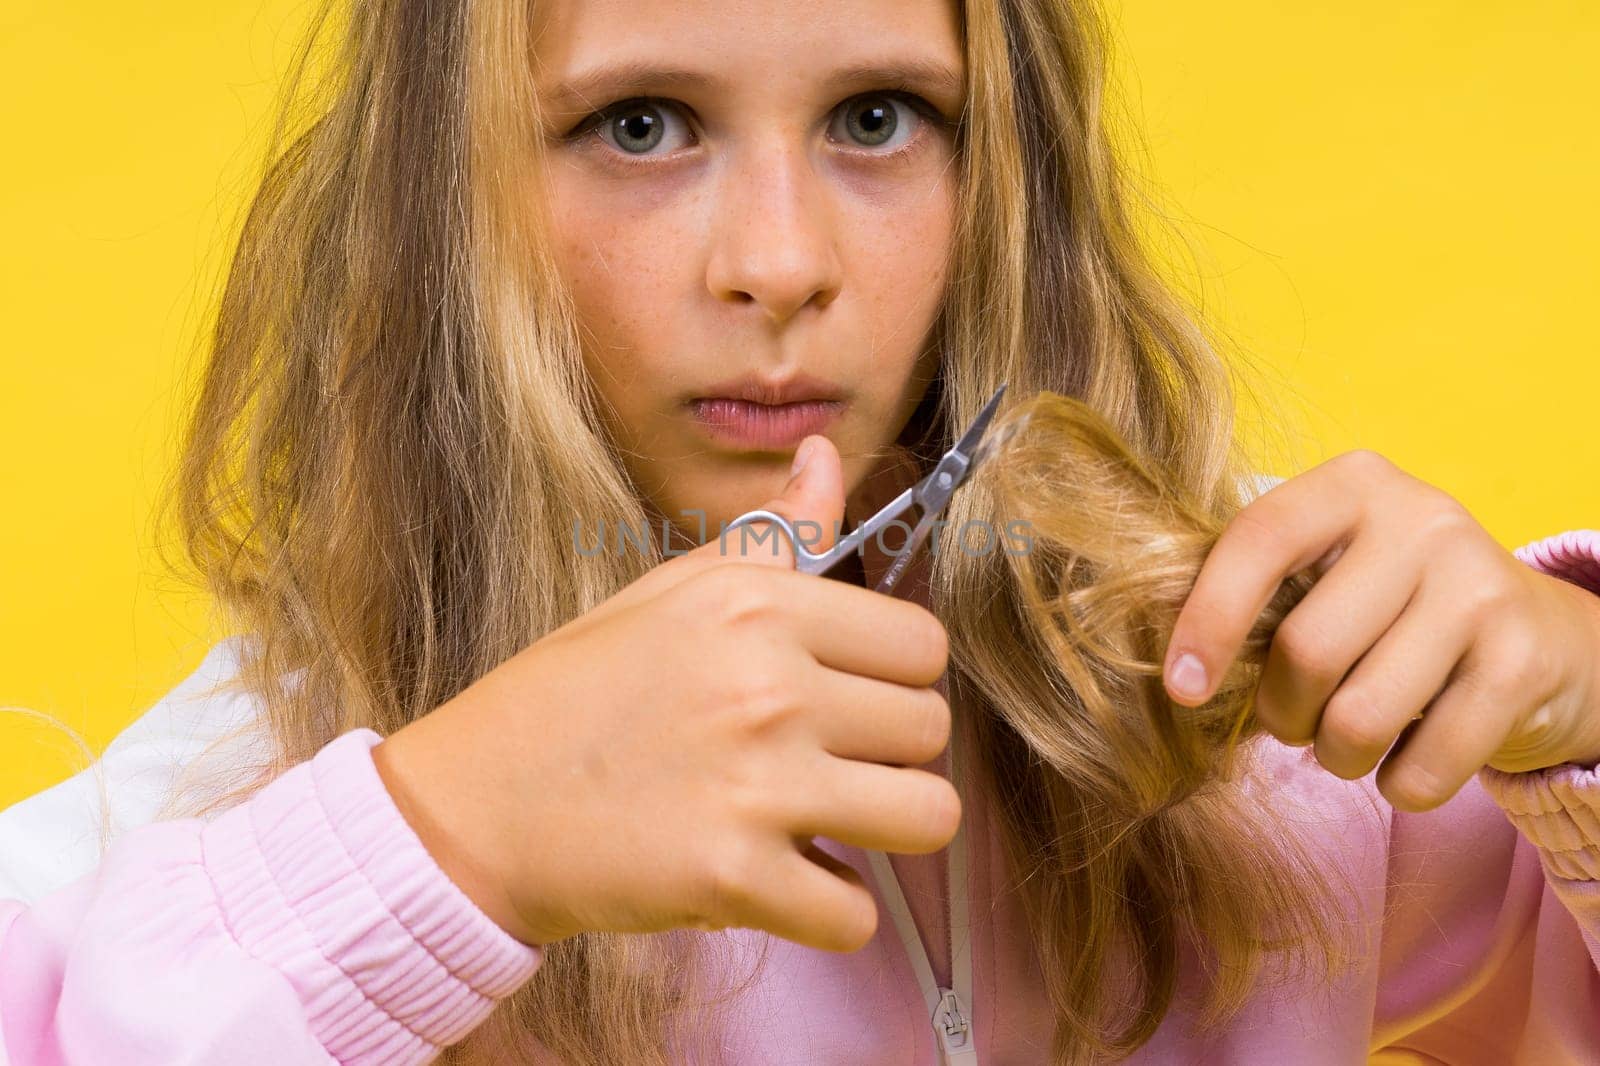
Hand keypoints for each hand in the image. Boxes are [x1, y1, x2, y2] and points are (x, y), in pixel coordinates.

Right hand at [372, 435, 957, 951]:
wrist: (475, 808)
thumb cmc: (573, 694)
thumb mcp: (668, 592)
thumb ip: (769, 536)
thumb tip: (824, 457)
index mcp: (759, 606)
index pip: (923, 644)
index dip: (893, 676)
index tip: (847, 697)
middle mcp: (770, 686)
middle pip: (931, 727)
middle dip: (889, 752)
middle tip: (823, 763)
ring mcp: (757, 785)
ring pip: (928, 815)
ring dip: (885, 829)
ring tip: (824, 822)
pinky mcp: (733, 878)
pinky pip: (856, 916)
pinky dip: (829, 912)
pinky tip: (781, 883)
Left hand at [1161, 450, 1599, 812]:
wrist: (1544, 636)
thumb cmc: (1393, 609)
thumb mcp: (1329, 571)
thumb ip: (1259, 593)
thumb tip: (1176, 669)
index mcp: (1354, 485)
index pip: (1260, 540)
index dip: (1209, 619)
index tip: (1182, 689)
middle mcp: (1423, 520)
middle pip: (1306, 649)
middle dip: (1282, 712)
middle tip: (1294, 721)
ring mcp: (1480, 587)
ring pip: (1359, 717)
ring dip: (1336, 755)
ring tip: (1348, 740)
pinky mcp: (1522, 660)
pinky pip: (1424, 766)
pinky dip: (1399, 785)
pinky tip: (1407, 759)